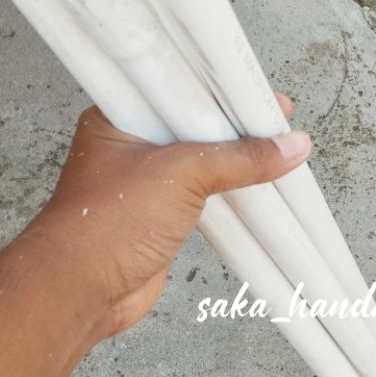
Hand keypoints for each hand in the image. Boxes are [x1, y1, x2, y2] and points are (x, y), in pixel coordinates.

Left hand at [30, 95, 309, 341]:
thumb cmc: (108, 223)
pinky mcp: (162, 211)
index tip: (258, 91)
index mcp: (120, 115)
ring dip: (235, 156)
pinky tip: (256, 182)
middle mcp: (132, 142)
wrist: (84, 290)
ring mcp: (147, 179)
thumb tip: (291, 147)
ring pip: (202, 157)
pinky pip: (205, 189)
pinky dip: (230, 186)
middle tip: (277, 117)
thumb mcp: (182, 175)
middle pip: (195, 121)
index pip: (179, 86)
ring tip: (275, 148)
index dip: (222, 87)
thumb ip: (239, 159)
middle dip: (236, 121)